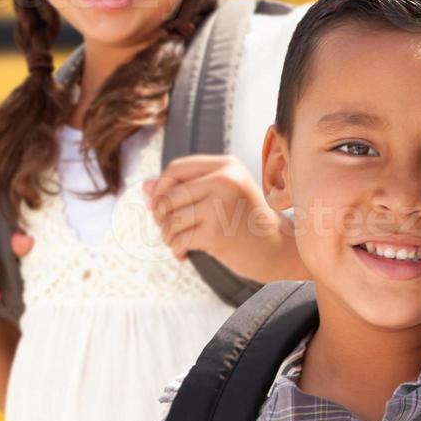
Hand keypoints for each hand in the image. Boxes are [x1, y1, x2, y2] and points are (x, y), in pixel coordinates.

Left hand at [144, 155, 295, 281]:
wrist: (276, 248)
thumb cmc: (244, 221)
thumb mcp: (220, 196)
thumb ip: (184, 189)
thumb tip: (144, 187)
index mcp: (226, 166)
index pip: (176, 168)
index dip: (160, 188)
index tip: (156, 207)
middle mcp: (224, 180)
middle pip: (169, 195)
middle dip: (160, 216)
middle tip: (167, 230)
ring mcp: (220, 205)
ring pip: (171, 218)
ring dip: (167, 235)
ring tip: (176, 243)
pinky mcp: (216, 232)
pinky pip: (179, 239)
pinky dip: (175, 249)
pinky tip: (183, 254)